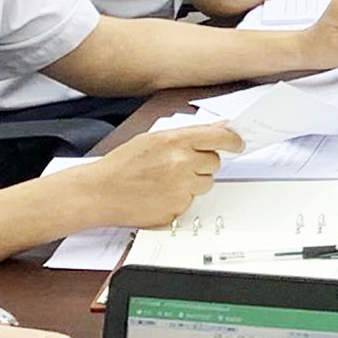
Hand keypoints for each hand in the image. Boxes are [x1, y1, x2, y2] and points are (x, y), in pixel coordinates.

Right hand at [78, 120, 240, 228]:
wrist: (100, 192)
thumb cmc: (122, 165)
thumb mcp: (152, 138)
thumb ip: (187, 134)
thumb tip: (218, 129)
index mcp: (175, 141)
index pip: (220, 137)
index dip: (232, 141)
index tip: (237, 143)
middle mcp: (182, 163)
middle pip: (214, 162)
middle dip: (203, 163)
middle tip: (180, 165)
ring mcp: (181, 188)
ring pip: (206, 183)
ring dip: (193, 182)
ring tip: (166, 180)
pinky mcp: (178, 208)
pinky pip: (192, 201)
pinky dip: (181, 198)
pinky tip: (160, 194)